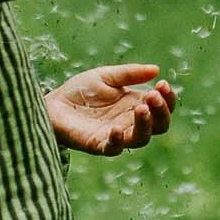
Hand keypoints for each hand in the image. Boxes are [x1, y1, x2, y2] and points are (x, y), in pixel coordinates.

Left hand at [44, 63, 176, 156]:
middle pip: (159, 125)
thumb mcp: (106, 76)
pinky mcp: (98, 145)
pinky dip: (118, 141)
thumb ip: (129, 74)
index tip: (163, 84)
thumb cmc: (80, 91)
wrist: (52, 103)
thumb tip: (156, 70)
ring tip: (141, 108)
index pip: (162, 107)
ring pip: (141, 139)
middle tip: (153, 96)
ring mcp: (116, 135)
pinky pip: (113, 149)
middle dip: (161, 111)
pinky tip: (116, 128)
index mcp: (136, 105)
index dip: (168, 98)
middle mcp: (130, 123)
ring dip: (145, 125)